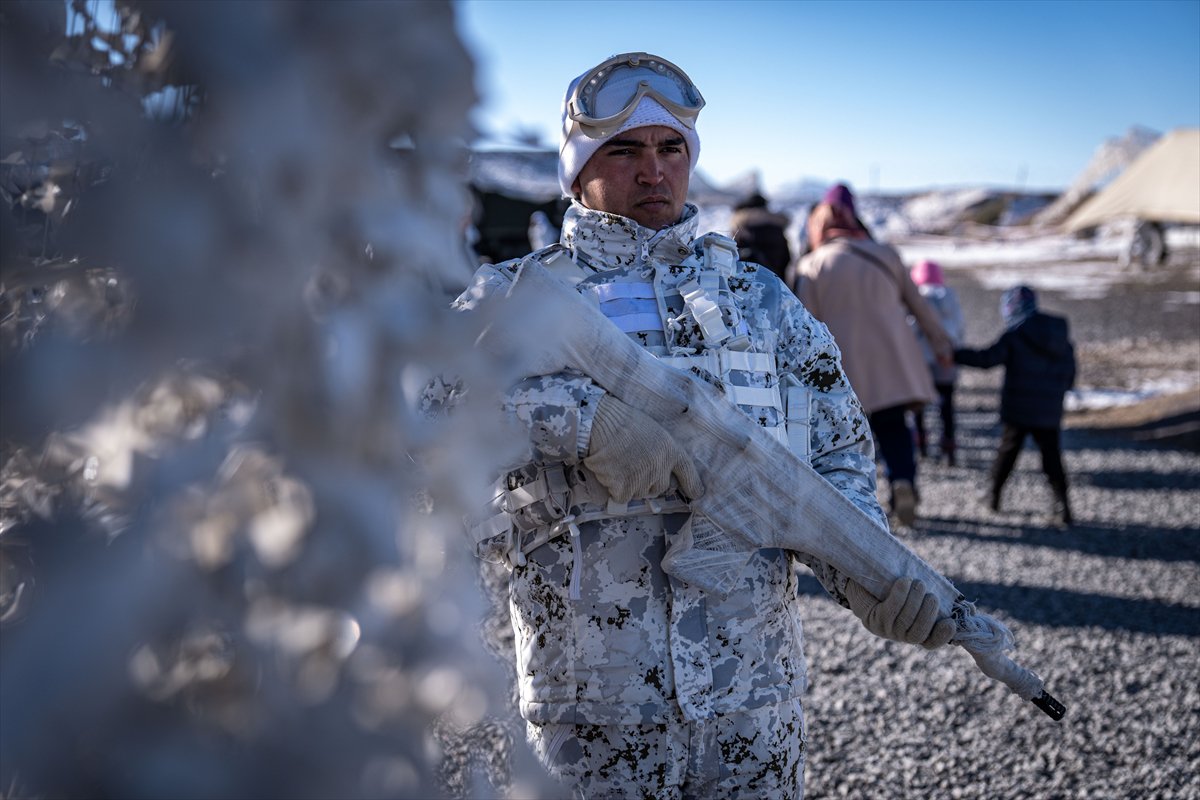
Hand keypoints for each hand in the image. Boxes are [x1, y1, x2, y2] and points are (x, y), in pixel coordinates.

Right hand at [583, 395, 703, 503]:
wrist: (600, 423)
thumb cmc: (624, 421)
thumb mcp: (653, 431)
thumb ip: (661, 451)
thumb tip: (660, 468)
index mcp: (671, 450)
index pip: (688, 473)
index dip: (692, 485)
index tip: (696, 494)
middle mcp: (661, 468)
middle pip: (660, 488)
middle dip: (649, 482)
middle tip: (634, 466)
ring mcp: (643, 480)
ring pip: (639, 493)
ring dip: (629, 485)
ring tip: (618, 464)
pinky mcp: (624, 489)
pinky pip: (621, 497)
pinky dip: (614, 489)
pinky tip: (609, 471)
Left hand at [845, 577, 954, 648]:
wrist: (863, 581)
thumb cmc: (895, 585)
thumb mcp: (916, 594)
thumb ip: (933, 597)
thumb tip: (966, 604)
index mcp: (915, 631)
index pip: (931, 642)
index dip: (942, 636)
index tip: (951, 623)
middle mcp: (901, 636)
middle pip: (919, 632)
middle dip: (928, 613)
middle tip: (931, 595)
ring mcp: (887, 630)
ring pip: (905, 620)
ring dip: (915, 600)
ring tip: (918, 583)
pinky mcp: (874, 620)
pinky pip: (890, 609)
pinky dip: (900, 595)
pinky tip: (904, 582)